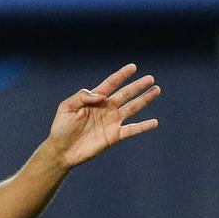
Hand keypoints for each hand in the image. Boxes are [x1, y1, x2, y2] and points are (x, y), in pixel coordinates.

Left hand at [46, 63, 160, 168]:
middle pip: (125, 94)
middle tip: (150, 78)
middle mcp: (105, 108)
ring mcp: (111, 122)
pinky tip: (155, 122)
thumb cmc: (62, 127)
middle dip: (137, 86)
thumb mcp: (66, 107)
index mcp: (94, 99)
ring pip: (132, 108)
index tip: (133, 67)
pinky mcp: (114, 136)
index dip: (121, 75)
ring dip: (144, 100)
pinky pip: (132, 130)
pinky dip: (143, 126)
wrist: (62, 151)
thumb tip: (102, 95)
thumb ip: (82, 96)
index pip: (111, 84)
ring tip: (156, 90)